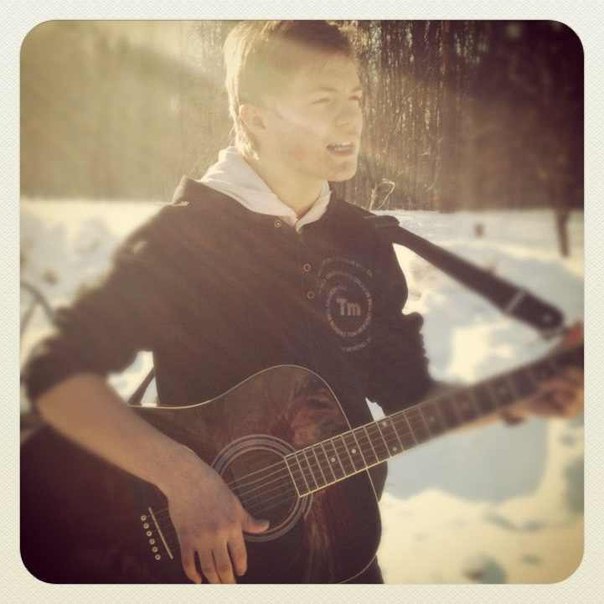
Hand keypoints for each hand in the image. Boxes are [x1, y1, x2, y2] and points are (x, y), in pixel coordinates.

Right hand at [162, 449, 269, 583]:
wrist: (187, 478)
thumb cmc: (212, 487)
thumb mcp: (234, 502)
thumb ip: (248, 520)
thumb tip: (266, 526)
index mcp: (232, 525)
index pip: (240, 555)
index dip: (241, 568)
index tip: (241, 573)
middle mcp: (217, 535)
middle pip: (224, 567)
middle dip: (228, 581)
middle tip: (230, 587)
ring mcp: (200, 538)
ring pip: (207, 568)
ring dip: (213, 581)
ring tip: (216, 585)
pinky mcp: (184, 538)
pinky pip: (188, 563)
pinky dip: (192, 574)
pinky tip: (197, 579)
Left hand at [503, 323, 583, 422]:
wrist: (517, 393)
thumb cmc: (538, 373)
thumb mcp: (554, 356)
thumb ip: (568, 342)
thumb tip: (580, 322)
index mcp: (583, 378)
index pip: (590, 365)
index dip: (590, 356)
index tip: (575, 360)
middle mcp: (585, 391)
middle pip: (589, 381)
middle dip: (574, 373)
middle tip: (562, 369)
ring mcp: (578, 403)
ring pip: (580, 390)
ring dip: (561, 382)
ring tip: (545, 382)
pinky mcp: (568, 413)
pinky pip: (570, 402)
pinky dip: (557, 393)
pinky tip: (548, 395)